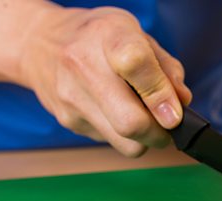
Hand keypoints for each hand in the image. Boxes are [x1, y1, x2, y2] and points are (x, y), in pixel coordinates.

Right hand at [19, 5, 190, 156]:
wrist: (39, 44)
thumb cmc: (98, 38)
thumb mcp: (137, 34)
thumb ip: (166, 67)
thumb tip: (182, 102)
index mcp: (109, 36)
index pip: (136, 65)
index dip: (161, 95)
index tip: (176, 114)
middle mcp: (84, 67)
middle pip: (130, 123)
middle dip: (160, 134)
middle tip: (168, 127)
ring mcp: (72, 99)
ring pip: (124, 143)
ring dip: (145, 139)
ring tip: (145, 119)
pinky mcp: (68, 122)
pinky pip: (110, 141)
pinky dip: (124, 136)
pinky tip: (118, 113)